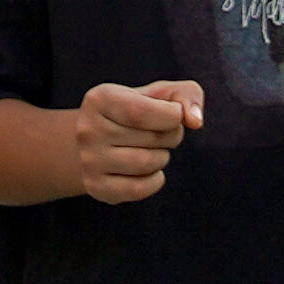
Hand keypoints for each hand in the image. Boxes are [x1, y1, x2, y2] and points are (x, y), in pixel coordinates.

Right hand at [38, 78, 206, 209]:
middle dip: (171, 136)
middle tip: (160, 133)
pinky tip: (150, 171)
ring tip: (152, 149)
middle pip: (151, 138)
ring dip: (162, 157)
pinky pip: (138, 189)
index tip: (174, 114)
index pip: (143, 112)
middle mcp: (88, 129)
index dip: (172, 116)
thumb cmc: (139, 111)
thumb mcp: (163, 94)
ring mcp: (88, 160)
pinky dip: (155, 180)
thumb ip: (187, 95)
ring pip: (146, 163)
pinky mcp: (94, 186)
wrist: (101, 138)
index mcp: (101, 99)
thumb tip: (195, 121)